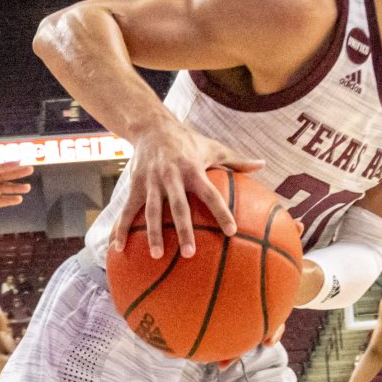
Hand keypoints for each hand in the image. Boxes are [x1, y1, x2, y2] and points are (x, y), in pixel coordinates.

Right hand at [125, 118, 260, 258]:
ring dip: (153, 234)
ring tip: (157, 255)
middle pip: (179, 207)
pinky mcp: (135, 186)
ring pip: (152, 211)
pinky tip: (117, 248)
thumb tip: (263, 164)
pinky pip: (128, 210)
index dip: (221, 212)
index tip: (231, 232)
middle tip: (189, 254)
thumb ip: (237, 160)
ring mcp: (151, 182)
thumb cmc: (188, 141)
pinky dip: (121, 228)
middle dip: (184, 230)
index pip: (211, 194)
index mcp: (193, 170)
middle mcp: (172, 177)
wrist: (152, 126)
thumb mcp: (213, 147)